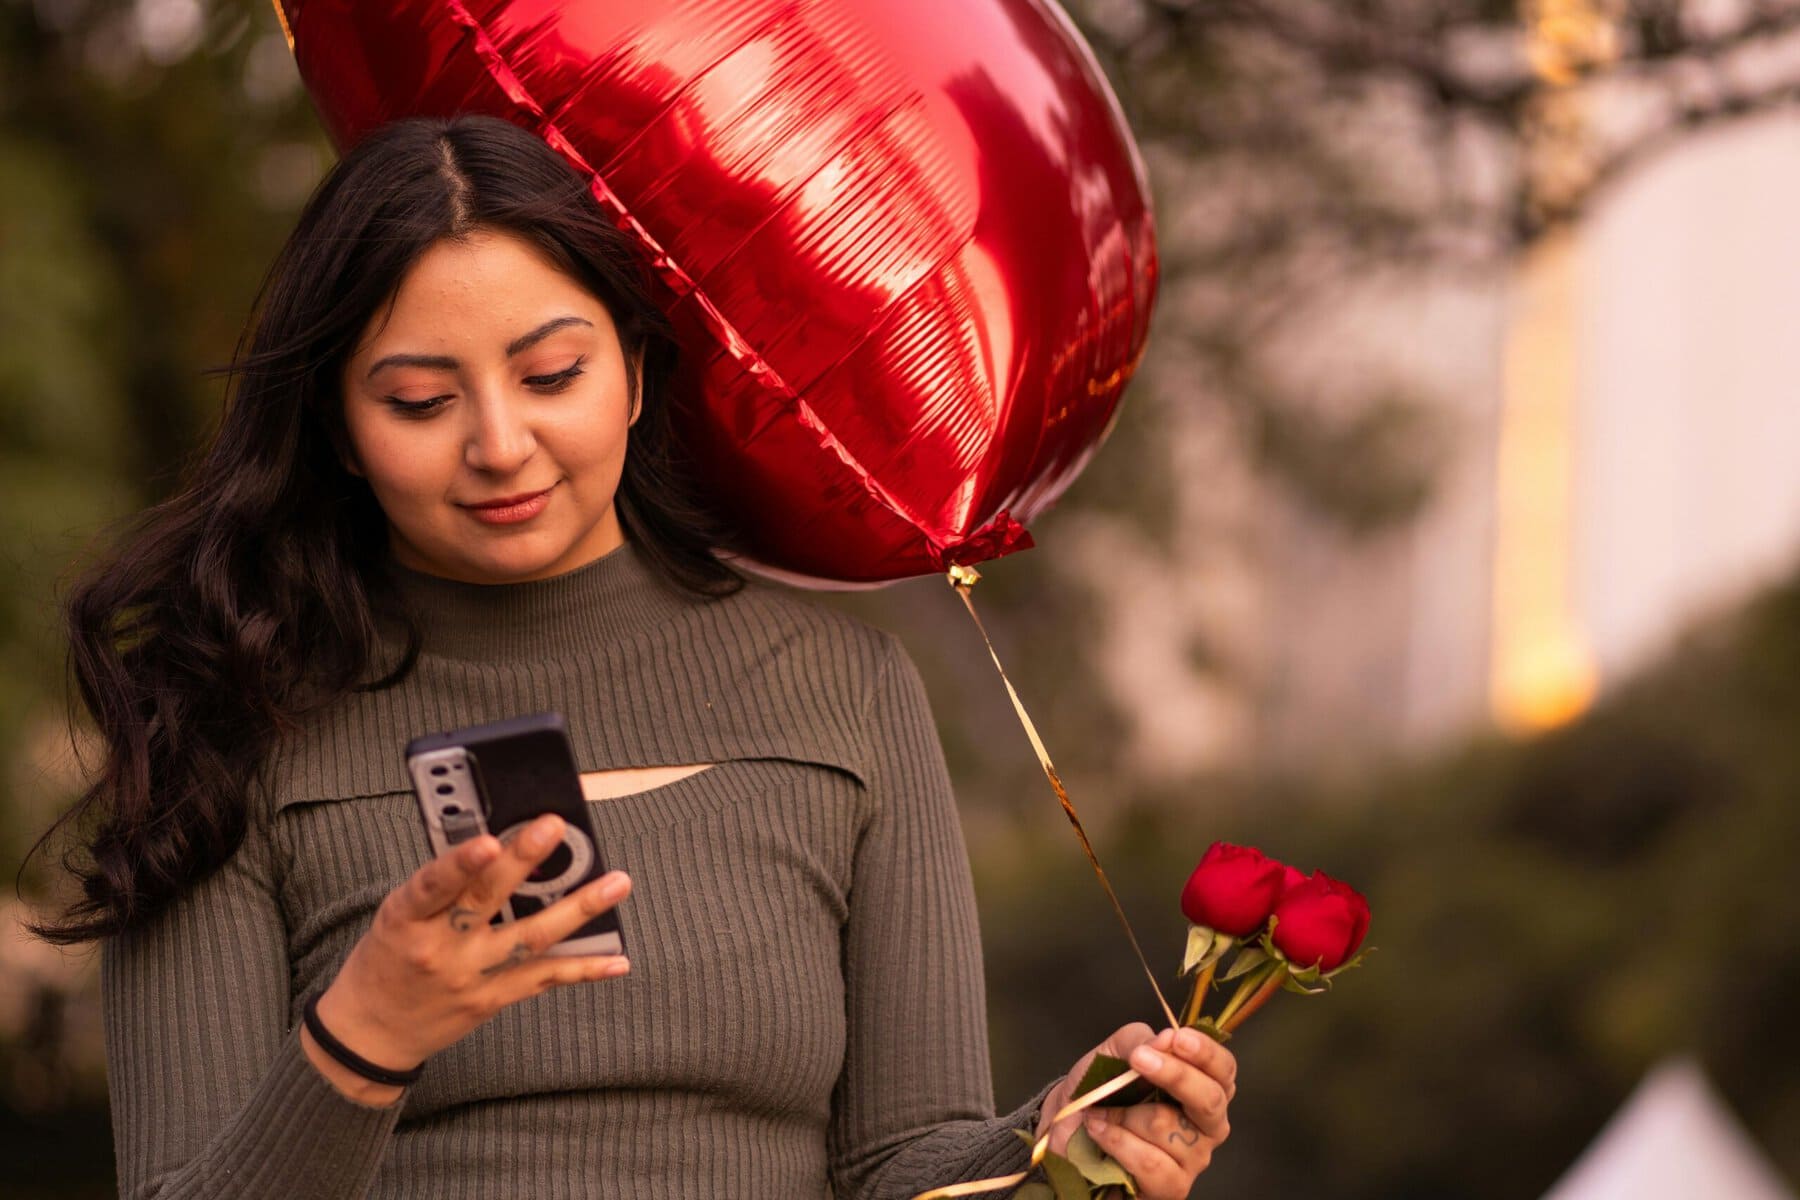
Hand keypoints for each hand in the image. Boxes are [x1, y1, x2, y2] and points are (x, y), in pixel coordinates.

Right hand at [305, 814, 631, 1097]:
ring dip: (579, 909)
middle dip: (523, 861)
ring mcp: (472, 976)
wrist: (370, 1034)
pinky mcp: (493, 999)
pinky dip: (584, 968)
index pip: (432, 885)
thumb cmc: (386, 960)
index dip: (461, 862)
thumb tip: (496, 843)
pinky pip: (544, 979)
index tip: (489, 841)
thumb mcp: (397, 916)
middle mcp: (440, 949)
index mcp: (406, 919)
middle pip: (487, 900)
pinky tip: (617, 960)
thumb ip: (441, 886)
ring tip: (616, 882)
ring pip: (531, 939)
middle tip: (555, 828)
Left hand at [1035, 1022, 1235, 1199]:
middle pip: (1210, 1100)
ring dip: (1124, 1114)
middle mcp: (1207, 1126)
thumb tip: (1167, 1038)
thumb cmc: (1099, 1089)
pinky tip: (1098, 1131)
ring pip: (1169, 1129)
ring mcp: (1193, 1160)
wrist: (1067, 1129)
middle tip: (1138, 1059)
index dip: (1206, 1053)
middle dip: (1175, 1076)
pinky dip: (1118, 1141)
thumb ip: (1139, 1040)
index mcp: (1203, 1087)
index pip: (1223, 1069)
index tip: (1177, 1038)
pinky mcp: (1171, 1187)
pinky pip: (1150, 1163)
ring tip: (1099, 1110)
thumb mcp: (1113, 1053)